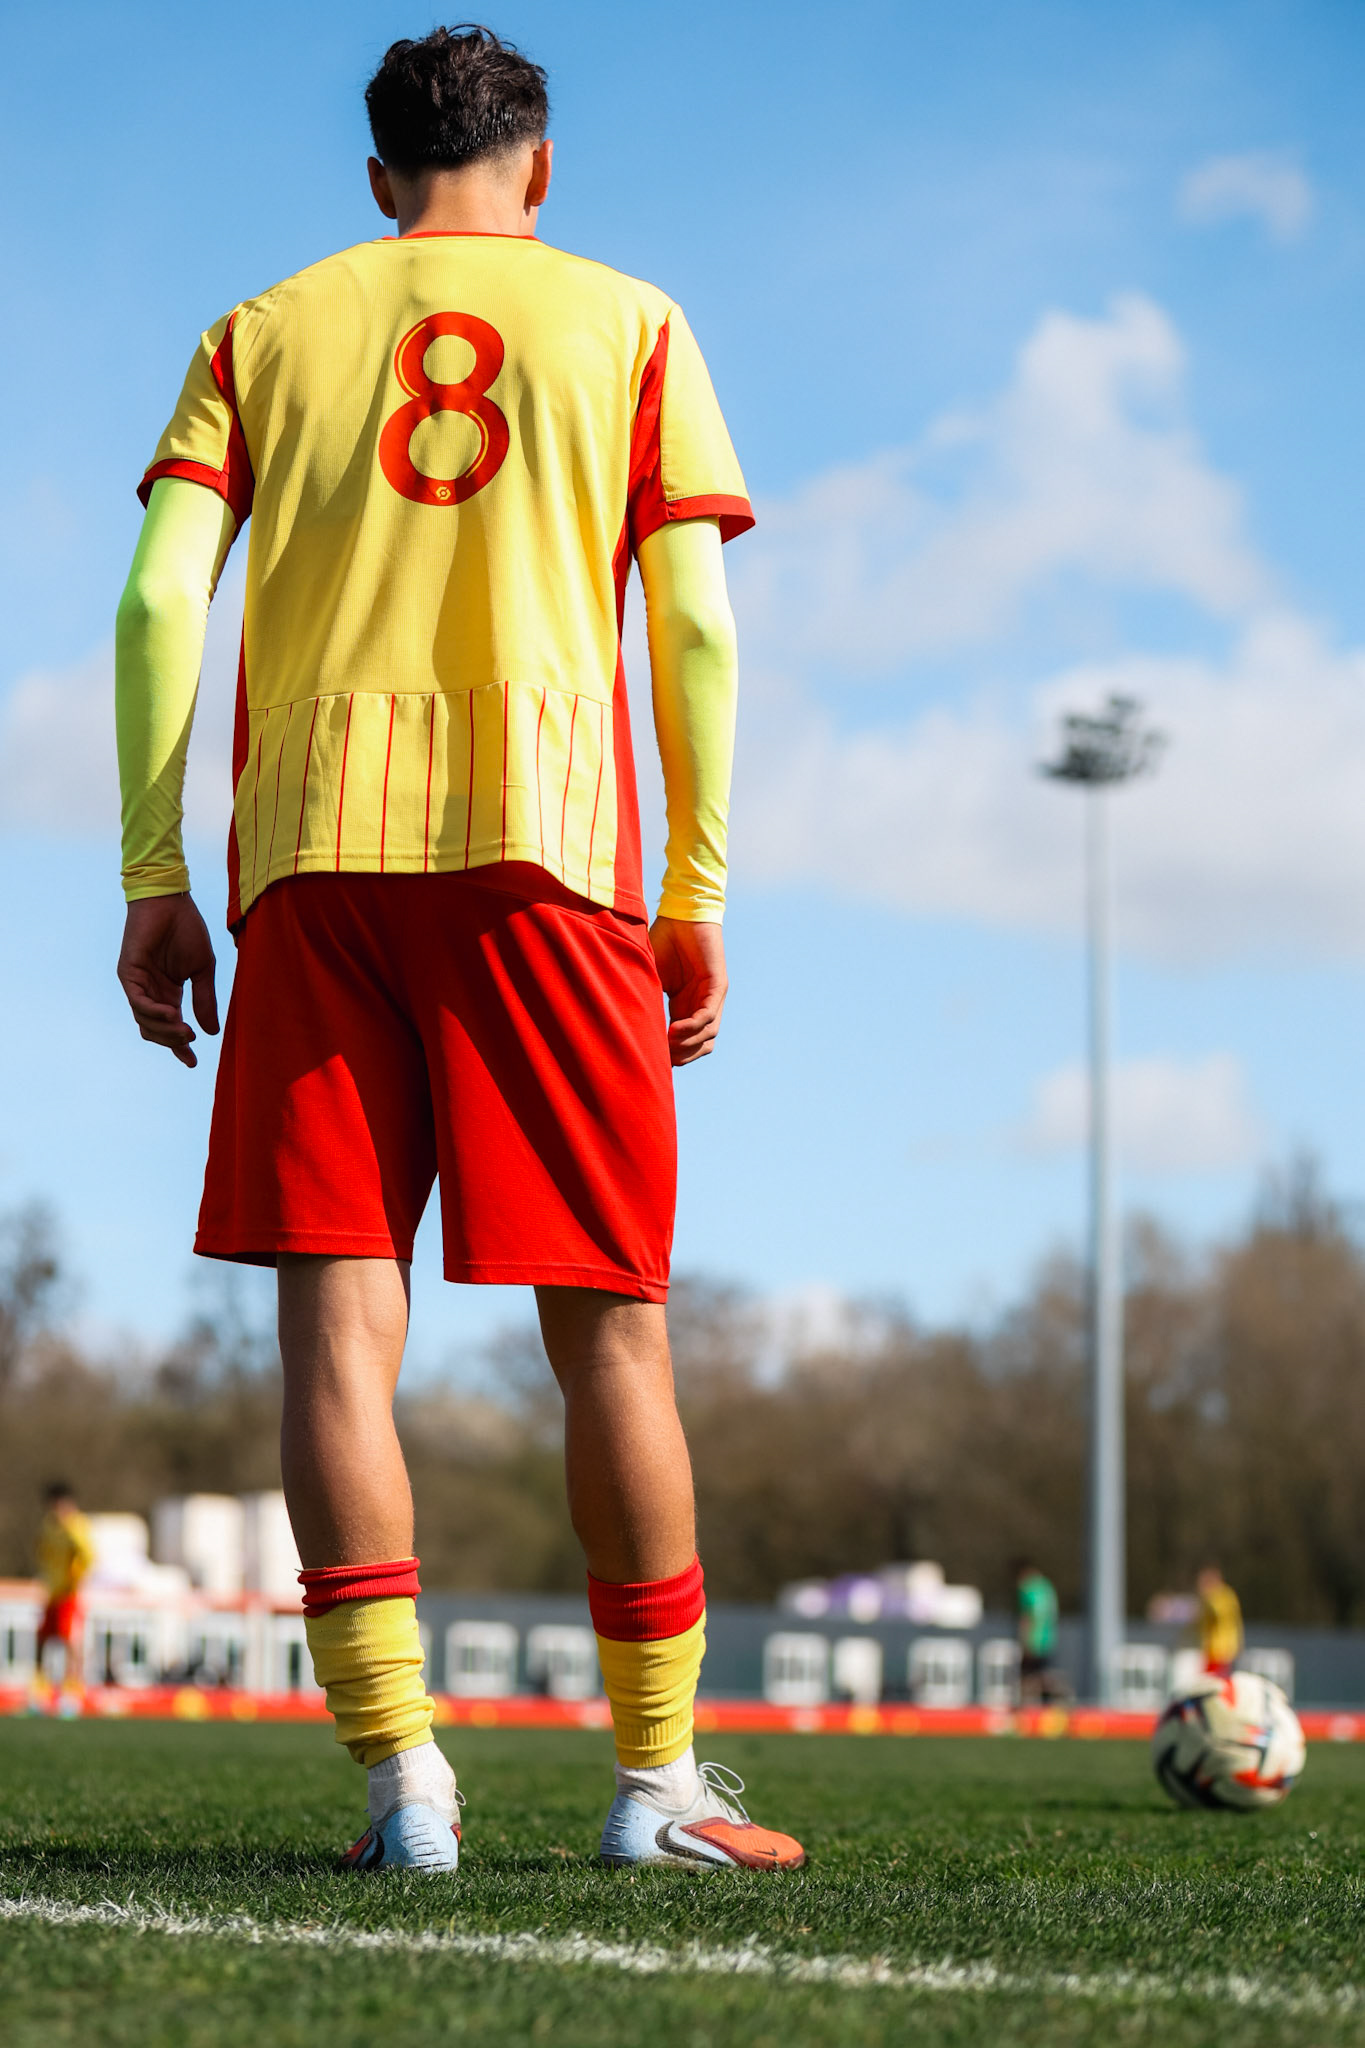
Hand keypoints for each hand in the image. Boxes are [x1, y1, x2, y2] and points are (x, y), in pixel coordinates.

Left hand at [117, 894, 219, 1068]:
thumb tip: (212, 1032)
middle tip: (191, 1040)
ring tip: (185, 1031)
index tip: (192, 1062)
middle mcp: (150, 992)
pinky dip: (153, 1013)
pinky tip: (172, 1015)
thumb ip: (204, 1000)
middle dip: (172, 1041)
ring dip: (165, 1030)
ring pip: (144, 1020)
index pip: (170, 1027)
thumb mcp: (202, 970)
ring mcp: (137, 983)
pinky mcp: (128, 973)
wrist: (171, 901)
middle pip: (154, 1030)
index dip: (180, 1046)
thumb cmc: (186, 929)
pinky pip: (138, 1001)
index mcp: (167, 992)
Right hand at [649, 917, 726, 1066]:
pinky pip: (708, 1016)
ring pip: (707, 1037)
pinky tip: (673, 1031)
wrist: (681, 913)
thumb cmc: (664, 940)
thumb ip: (643, 998)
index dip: (671, 1056)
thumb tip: (625, 1025)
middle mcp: (701, 1005)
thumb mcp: (649, 976)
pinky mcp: (718, 986)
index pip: (685, 1043)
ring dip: (686, 1047)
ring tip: (665, 1048)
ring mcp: (712, 997)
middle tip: (658, 1058)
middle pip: (699, 1046)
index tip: (649, 1060)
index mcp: (685, 1005)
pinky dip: (692, 1028)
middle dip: (679, 1057)